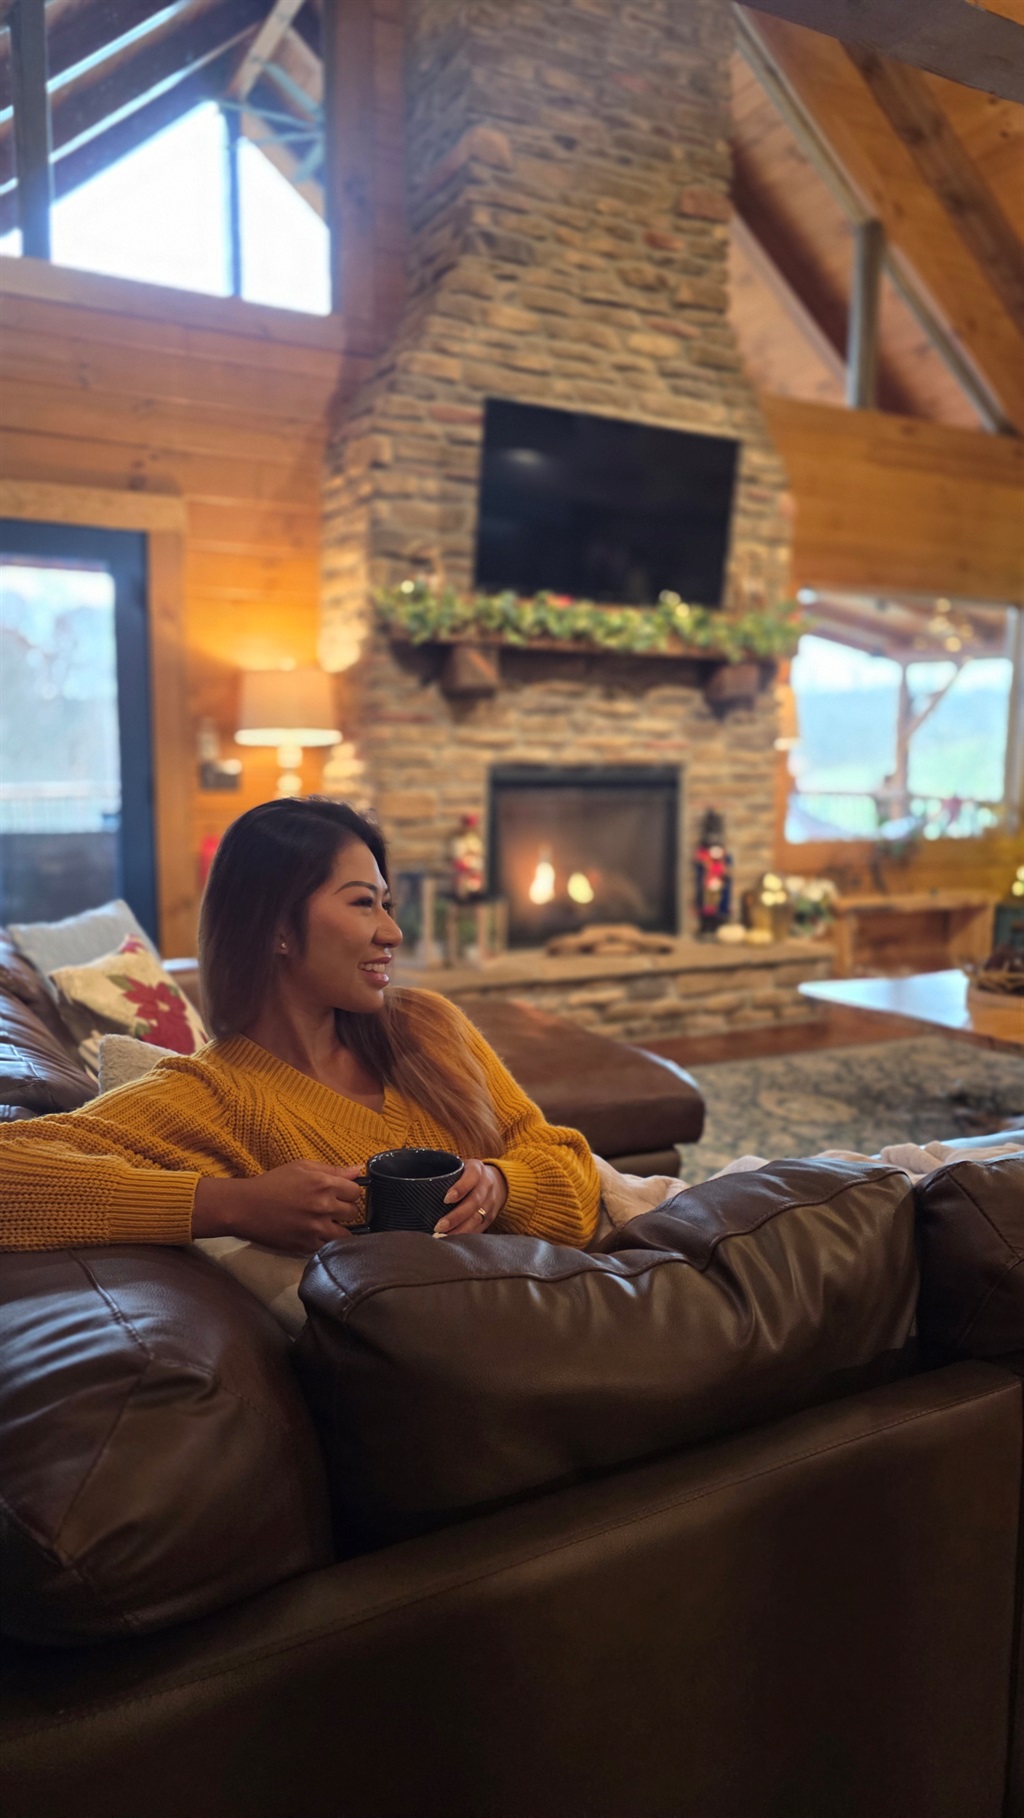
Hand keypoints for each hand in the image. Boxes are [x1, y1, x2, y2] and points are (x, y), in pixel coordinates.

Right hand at [193, 1160, 364, 1252]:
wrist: (246, 1207)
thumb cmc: (272, 1183)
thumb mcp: (301, 1167)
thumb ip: (332, 1169)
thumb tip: (358, 1171)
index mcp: (323, 1184)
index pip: (356, 1192)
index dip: (349, 1192)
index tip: (341, 1193)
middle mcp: (323, 1207)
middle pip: (353, 1212)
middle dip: (345, 1209)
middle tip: (332, 1208)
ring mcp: (316, 1229)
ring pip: (346, 1234)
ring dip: (340, 1228)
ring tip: (327, 1224)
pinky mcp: (307, 1246)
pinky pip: (329, 1247)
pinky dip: (326, 1242)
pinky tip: (316, 1234)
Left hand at [433, 1159, 507, 1236]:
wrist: (497, 1181)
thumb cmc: (466, 1174)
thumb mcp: (459, 1167)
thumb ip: (444, 1173)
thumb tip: (419, 1184)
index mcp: (477, 1169)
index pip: (471, 1177)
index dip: (460, 1188)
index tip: (446, 1199)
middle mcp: (486, 1185)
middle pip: (474, 1202)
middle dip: (456, 1216)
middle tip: (438, 1226)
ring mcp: (490, 1202)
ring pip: (477, 1218)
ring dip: (460, 1229)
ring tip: (443, 1236)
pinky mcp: (490, 1217)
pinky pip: (479, 1228)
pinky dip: (465, 1235)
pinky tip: (452, 1240)